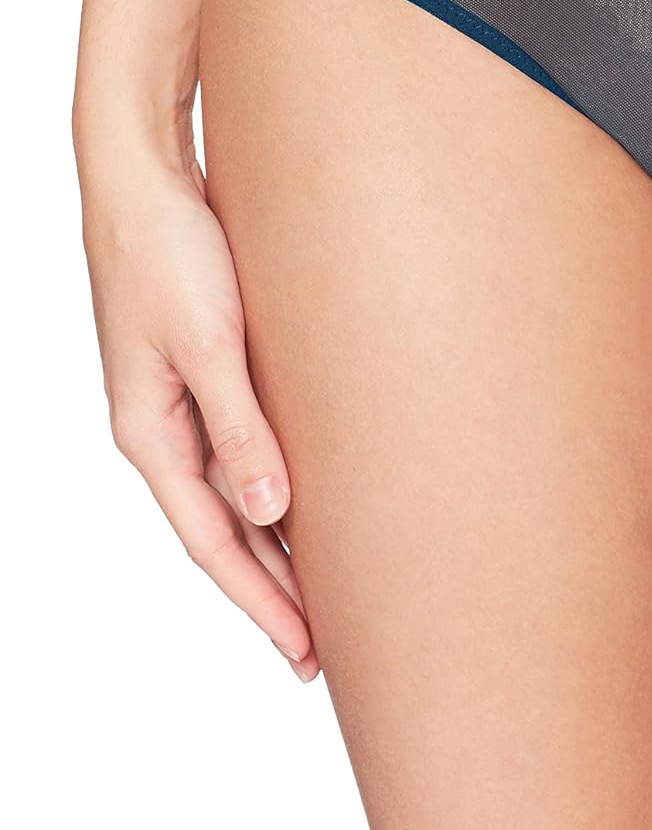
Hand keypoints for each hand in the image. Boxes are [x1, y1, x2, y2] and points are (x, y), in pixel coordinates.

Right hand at [79, 141, 317, 681]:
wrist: (146, 177)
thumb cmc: (171, 252)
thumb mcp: (209, 342)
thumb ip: (240, 426)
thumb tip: (271, 510)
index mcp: (152, 434)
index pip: (215, 541)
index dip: (263, 600)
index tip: (309, 652)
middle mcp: (166, 429)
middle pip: (227, 529)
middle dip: (273, 590)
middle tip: (325, 649)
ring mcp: (185, 399)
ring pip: (238, 492)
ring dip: (279, 542)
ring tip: (327, 589)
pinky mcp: (210, 366)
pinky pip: (245, 446)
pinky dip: (278, 483)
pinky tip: (310, 497)